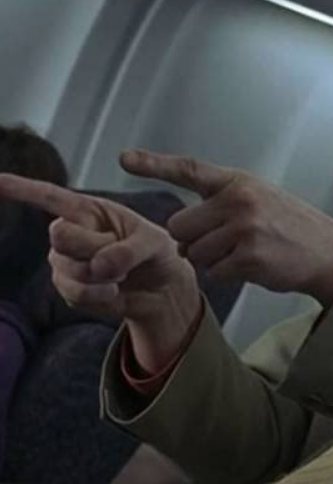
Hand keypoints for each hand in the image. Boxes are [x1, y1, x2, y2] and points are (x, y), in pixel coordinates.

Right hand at [0, 173, 199, 369]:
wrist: (161, 290)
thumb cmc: (157, 254)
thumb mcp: (155, 243)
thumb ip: (130, 249)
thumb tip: (100, 266)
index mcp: (88, 210)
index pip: (48, 196)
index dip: (20, 188)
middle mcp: (69, 233)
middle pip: (60, 235)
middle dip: (93, 248)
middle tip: (121, 256)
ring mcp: (64, 262)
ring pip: (69, 268)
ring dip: (103, 276)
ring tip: (122, 274)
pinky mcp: (68, 289)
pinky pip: (76, 294)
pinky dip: (101, 295)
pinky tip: (114, 290)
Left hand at [121, 149, 332, 302]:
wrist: (331, 253)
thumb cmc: (292, 228)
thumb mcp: (260, 198)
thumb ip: (221, 202)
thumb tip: (179, 227)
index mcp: (238, 182)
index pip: (189, 169)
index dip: (153, 164)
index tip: (125, 158)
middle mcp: (239, 201)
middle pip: (179, 226)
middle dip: (192, 239)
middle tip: (223, 242)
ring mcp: (245, 229)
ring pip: (194, 252)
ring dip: (211, 260)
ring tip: (245, 252)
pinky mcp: (249, 258)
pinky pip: (214, 272)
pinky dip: (228, 274)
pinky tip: (254, 265)